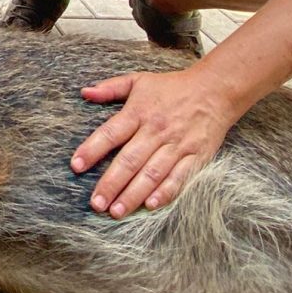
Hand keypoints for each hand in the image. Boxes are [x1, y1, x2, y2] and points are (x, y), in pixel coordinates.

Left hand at [70, 66, 235, 218]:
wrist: (216, 90)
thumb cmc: (173, 87)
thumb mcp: (139, 81)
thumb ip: (110, 88)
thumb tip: (84, 93)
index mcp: (139, 112)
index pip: (111, 133)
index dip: (92, 149)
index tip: (76, 166)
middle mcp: (156, 130)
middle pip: (130, 160)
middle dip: (111, 183)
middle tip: (96, 204)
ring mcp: (177, 145)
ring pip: (152, 173)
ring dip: (134, 194)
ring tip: (117, 211)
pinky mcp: (196, 157)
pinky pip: (179, 177)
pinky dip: (165, 192)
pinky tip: (151, 205)